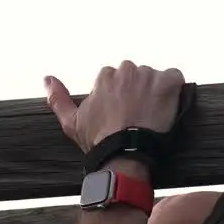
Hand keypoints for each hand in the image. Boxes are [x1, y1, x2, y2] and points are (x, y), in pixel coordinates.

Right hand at [44, 60, 185, 152]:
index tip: (124, 111)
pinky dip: (175, 89)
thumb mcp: (71, 122)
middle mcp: (127, 70)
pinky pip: (176, 78)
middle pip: (137, 75)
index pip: (117, 78)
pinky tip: (168, 107)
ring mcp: (149, 76)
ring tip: (154, 114)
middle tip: (140, 113)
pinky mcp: (169, 82)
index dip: (122, 96)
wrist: (126, 152)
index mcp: (106, 77)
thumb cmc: (99, 141)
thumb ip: (58, 98)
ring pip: (156, 77)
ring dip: (156, 91)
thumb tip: (47, 78)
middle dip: (138, 90)